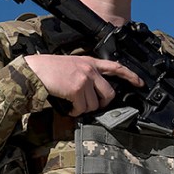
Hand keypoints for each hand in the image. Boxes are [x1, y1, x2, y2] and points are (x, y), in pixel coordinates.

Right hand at [24, 54, 142, 116]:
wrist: (34, 71)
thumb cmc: (48, 69)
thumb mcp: (71, 64)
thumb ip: (85, 73)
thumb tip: (93, 92)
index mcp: (90, 62)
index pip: (116, 67)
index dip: (130, 76)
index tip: (140, 83)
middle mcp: (90, 69)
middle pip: (109, 93)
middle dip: (102, 104)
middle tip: (92, 106)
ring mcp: (84, 79)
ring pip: (94, 104)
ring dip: (84, 109)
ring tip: (73, 104)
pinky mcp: (77, 89)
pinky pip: (82, 108)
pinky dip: (75, 112)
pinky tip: (68, 107)